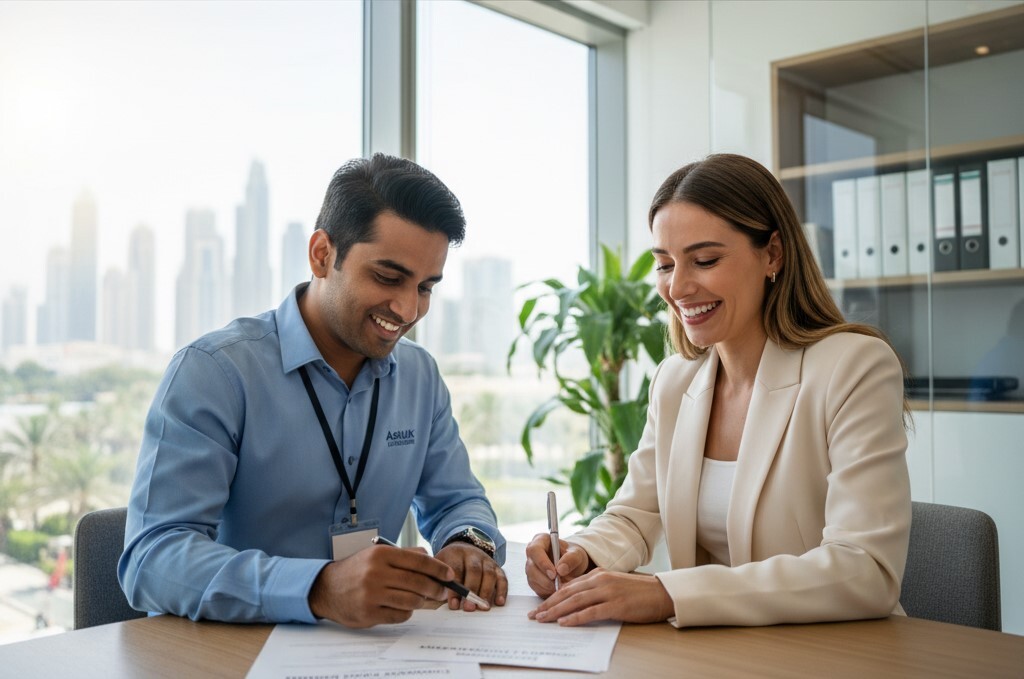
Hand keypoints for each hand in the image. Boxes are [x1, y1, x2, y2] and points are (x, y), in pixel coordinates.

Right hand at [308, 545, 451, 627]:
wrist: (327, 588)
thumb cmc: (358, 570)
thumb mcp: (377, 554)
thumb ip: (404, 555)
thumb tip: (431, 559)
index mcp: (381, 554)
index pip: (419, 561)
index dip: (438, 569)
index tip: (449, 575)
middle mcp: (376, 573)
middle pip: (418, 582)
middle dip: (436, 588)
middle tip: (443, 591)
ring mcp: (372, 595)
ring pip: (411, 600)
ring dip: (422, 601)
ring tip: (423, 599)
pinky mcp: (369, 613)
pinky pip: (400, 615)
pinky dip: (407, 612)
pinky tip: (403, 607)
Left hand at [434, 542, 506, 610]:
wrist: (461, 550)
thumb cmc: (447, 565)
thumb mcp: (438, 568)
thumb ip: (435, 581)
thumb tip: (430, 597)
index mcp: (455, 553)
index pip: (456, 569)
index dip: (455, 588)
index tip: (454, 604)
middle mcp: (472, 554)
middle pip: (474, 571)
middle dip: (472, 591)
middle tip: (469, 608)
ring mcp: (486, 560)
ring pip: (489, 574)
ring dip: (486, 592)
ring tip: (483, 607)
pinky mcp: (496, 567)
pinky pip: (502, 578)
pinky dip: (502, 590)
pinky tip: (499, 602)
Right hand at [525, 532, 589, 597]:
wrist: (574, 566)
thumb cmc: (574, 556)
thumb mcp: (577, 555)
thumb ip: (571, 559)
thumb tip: (561, 569)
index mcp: (541, 540)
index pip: (535, 550)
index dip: (542, 562)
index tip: (554, 574)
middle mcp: (533, 554)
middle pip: (531, 567)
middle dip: (544, 578)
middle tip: (558, 585)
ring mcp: (531, 567)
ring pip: (532, 579)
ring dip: (546, 586)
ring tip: (561, 587)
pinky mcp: (533, 580)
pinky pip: (536, 588)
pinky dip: (546, 591)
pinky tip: (557, 590)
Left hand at [527, 569, 674, 625]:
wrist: (662, 593)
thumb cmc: (638, 592)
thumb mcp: (613, 585)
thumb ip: (596, 589)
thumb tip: (576, 601)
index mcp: (598, 574)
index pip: (569, 586)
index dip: (552, 596)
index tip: (540, 607)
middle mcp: (600, 580)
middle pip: (568, 593)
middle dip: (549, 604)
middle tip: (535, 615)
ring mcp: (608, 592)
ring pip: (575, 601)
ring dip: (556, 611)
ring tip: (543, 619)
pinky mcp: (616, 605)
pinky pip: (590, 612)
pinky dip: (575, 618)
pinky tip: (564, 623)